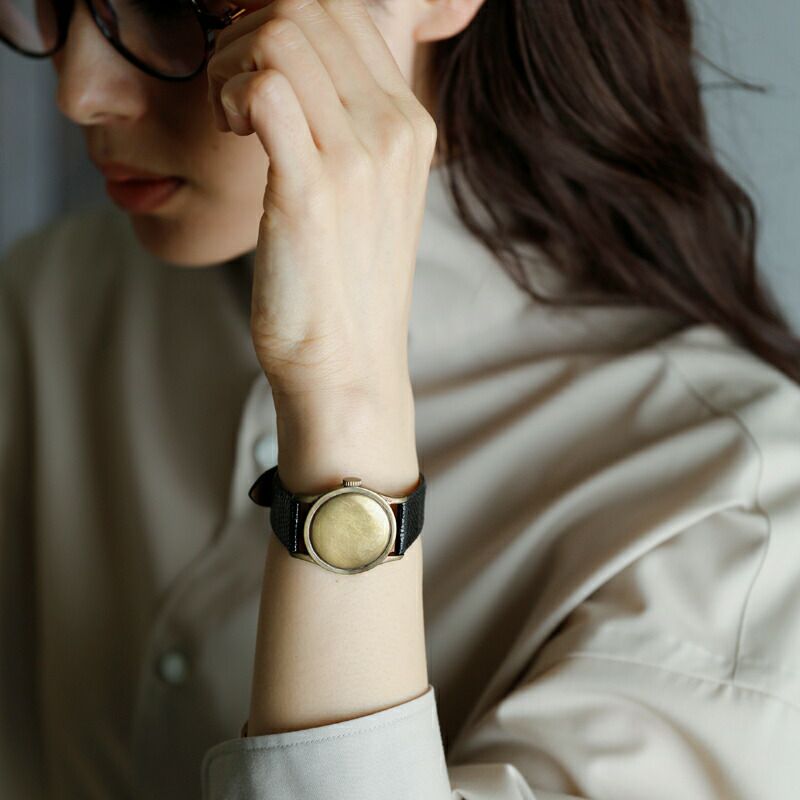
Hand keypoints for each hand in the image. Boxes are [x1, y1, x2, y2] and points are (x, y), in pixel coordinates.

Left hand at [206, 0, 437, 402]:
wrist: (349, 364)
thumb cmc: (343, 284)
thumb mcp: (369, 194)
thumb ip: (352, 124)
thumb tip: (303, 73)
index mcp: (409, 123)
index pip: (343, 11)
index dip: (278, 20)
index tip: (254, 75)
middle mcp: (394, 128)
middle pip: (309, 7)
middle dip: (246, 30)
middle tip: (232, 94)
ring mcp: (359, 157)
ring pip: (281, 33)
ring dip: (231, 61)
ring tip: (230, 117)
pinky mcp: (314, 190)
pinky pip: (264, 88)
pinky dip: (230, 96)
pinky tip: (231, 135)